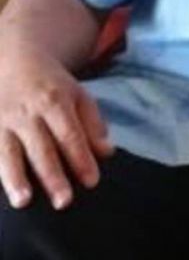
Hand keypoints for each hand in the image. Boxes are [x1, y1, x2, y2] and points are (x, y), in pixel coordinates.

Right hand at [0, 42, 113, 210]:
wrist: (11, 57)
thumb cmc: (49, 84)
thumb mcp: (77, 94)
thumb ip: (92, 123)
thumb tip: (107, 152)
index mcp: (54, 101)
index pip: (70, 134)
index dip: (81, 158)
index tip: (91, 182)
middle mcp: (27, 112)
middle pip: (41, 147)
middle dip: (52, 175)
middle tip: (64, 202)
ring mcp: (2, 120)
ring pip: (7, 151)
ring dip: (15, 178)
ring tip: (22, 202)